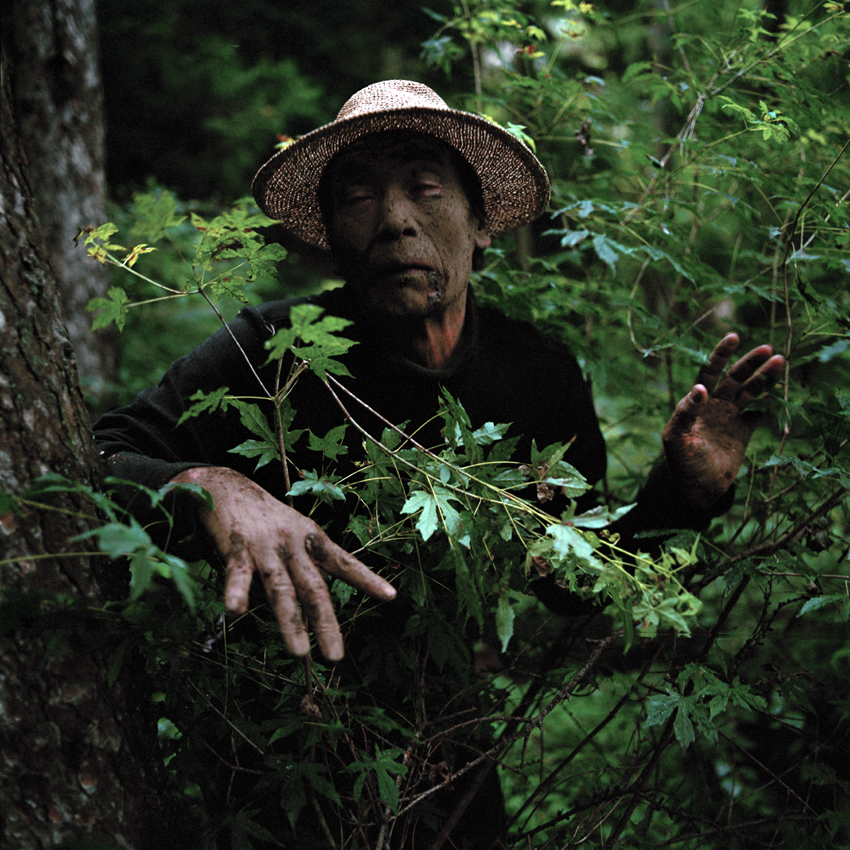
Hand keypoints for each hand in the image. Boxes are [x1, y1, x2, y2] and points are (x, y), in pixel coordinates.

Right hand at [170, 467, 395, 660]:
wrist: (227, 486)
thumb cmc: (266, 519)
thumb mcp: (295, 534)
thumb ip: (304, 567)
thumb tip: (312, 609)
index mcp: (312, 539)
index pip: (344, 562)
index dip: (367, 579)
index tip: (390, 596)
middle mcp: (294, 543)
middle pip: (314, 587)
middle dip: (326, 624)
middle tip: (335, 656)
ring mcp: (266, 545)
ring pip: (281, 588)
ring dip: (291, 621)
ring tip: (299, 651)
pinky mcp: (237, 546)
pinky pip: (238, 573)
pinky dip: (237, 591)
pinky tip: (236, 611)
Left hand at [662, 333, 783, 508]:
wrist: (696, 488)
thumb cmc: (680, 462)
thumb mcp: (675, 437)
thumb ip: (685, 412)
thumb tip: (700, 389)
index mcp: (696, 402)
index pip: (708, 373)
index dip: (720, 355)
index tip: (733, 337)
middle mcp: (714, 405)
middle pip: (734, 378)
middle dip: (749, 363)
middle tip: (767, 349)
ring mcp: (730, 417)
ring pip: (750, 392)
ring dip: (764, 378)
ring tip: (779, 363)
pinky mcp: (743, 432)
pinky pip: (758, 412)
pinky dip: (768, 402)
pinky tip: (777, 392)